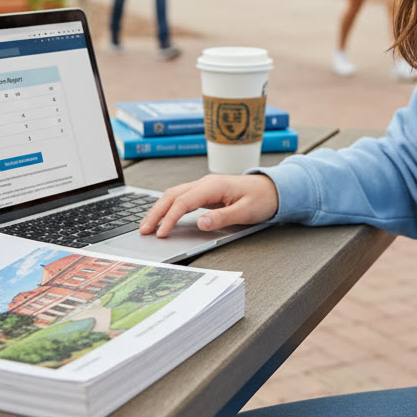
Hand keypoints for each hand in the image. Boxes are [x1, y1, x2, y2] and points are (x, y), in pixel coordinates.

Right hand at [139, 174, 278, 237]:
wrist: (273, 189)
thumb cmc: (262, 199)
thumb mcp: (246, 212)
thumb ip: (223, 218)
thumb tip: (201, 223)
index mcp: (213, 186)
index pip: (183, 201)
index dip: (170, 218)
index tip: (161, 233)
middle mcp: (205, 183)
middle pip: (172, 195)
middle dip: (155, 212)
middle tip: (143, 230)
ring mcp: (204, 186)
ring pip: (174, 195)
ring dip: (159, 209)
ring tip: (147, 226)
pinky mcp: (205, 192)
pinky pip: (181, 198)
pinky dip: (168, 207)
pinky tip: (163, 217)